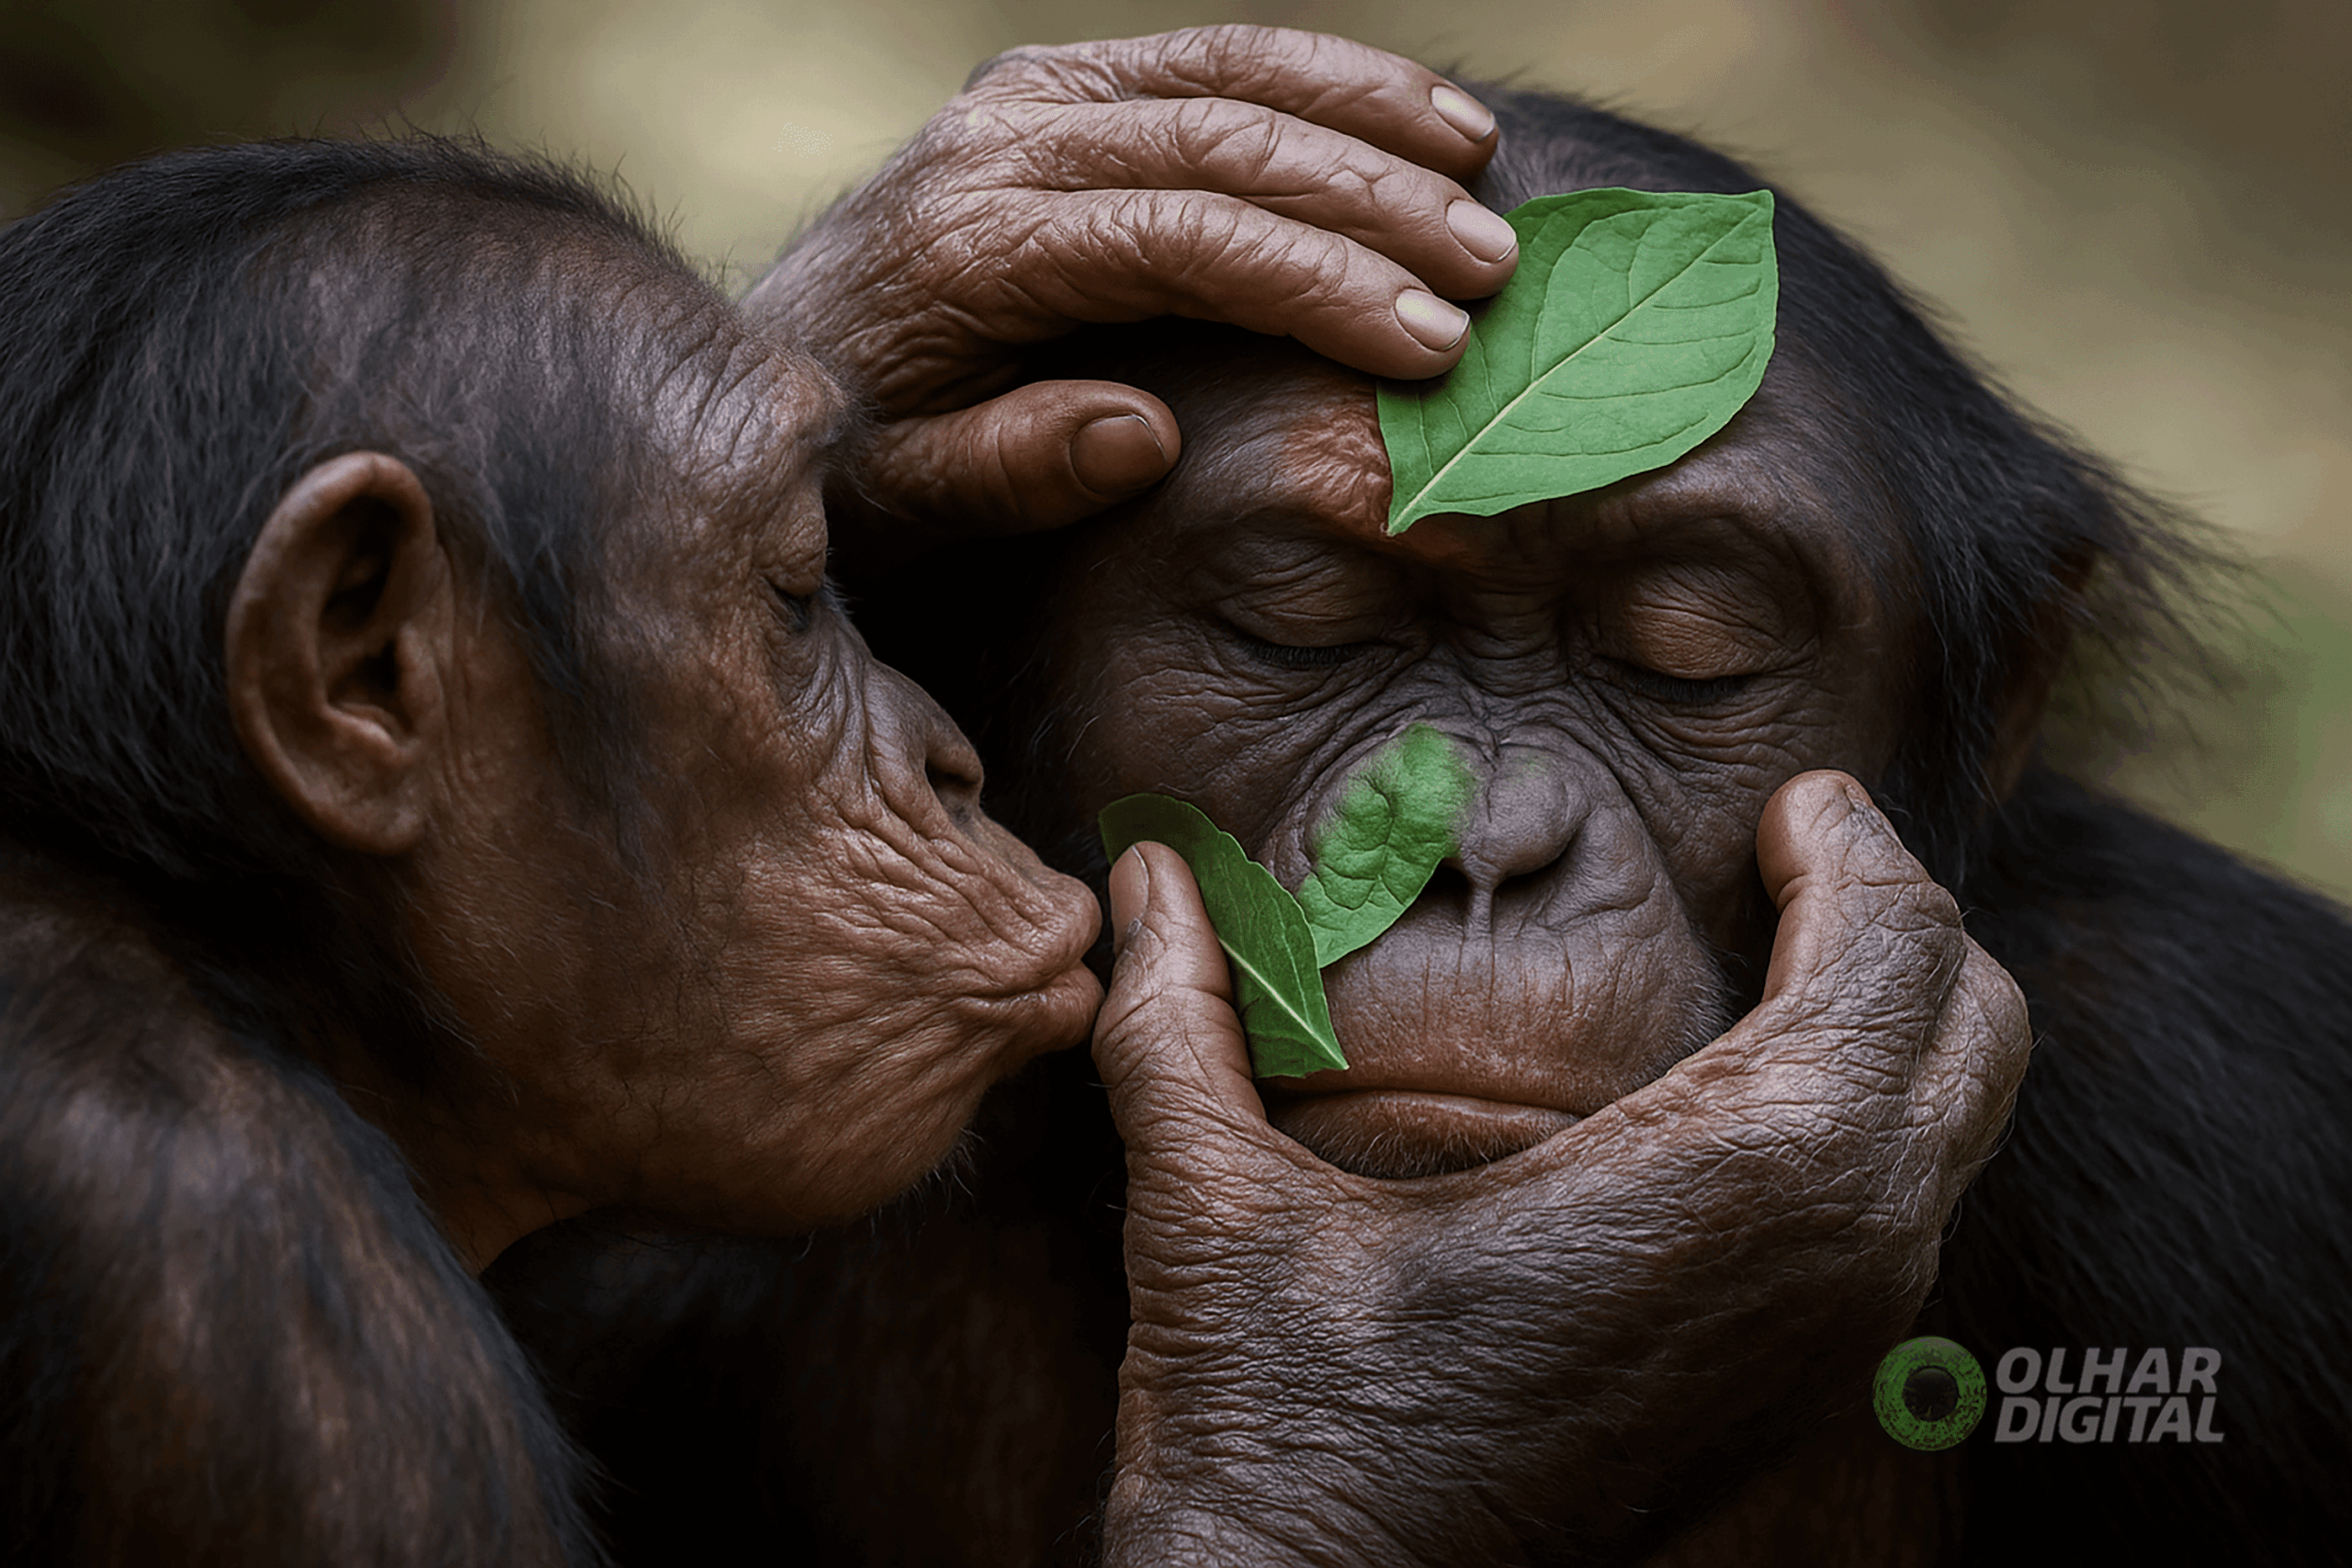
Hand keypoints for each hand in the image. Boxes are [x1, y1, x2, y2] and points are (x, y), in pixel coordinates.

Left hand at [744, 25, 1516, 540]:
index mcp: (970, 242)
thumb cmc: (854, 450)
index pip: (1179, 239)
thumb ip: (1010, 469)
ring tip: (1486, 176)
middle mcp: (1001, 140)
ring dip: (1368, 119)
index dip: (1318, 285)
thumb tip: (1149, 432)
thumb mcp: (903, 495)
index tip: (1431, 347)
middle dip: (1373, 203)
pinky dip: (1324, 77)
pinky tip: (1421, 115)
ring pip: (1229, 73)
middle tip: (1495, 272)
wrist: (776, 353)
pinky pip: (1210, 57)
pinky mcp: (1058, 83)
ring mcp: (1032, 95)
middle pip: (1221, 143)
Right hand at [1090, 771, 2030, 1565]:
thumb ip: (1172, 1017)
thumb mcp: (1210, 1209)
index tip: (1789, 798)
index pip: (1890, 956)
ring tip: (1779, 945)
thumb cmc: (1277, 1431)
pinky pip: (1910, 1210)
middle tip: (1795, 850)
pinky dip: (1873, 1115)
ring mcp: (1839, 1348)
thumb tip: (1134, 869)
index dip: (1855, 847)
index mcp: (1726, 1186)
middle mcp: (1832, 1266)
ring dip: (1894, 1015)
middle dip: (1897, 916)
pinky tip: (1746, 1090)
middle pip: (1970, 1026)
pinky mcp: (1809, 1397)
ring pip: (1958, 1126)